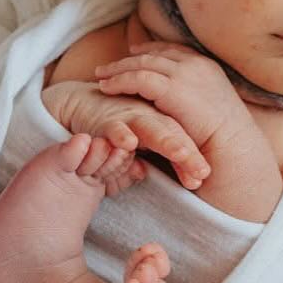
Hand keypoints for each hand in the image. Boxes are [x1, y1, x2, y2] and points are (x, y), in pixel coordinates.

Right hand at [41, 80, 211, 189]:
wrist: (79, 104)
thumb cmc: (111, 130)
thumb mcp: (130, 153)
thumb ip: (136, 165)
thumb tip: (142, 173)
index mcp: (162, 126)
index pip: (183, 144)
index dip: (193, 161)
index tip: (202, 179)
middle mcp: (149, 119)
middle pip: (174, 134)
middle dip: (189, 153)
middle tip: (203, 171)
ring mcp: (128, 117)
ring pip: (150, 128)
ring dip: (166, 141)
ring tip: (181, 154)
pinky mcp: (105, 119)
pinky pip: (114, 127)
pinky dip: (120, 134)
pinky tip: (128, 144)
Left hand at [92, 41, 254, 151]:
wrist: (234, 148)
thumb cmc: (225, 139)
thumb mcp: (211, 108)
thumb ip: (194, 97)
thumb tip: (183, 101)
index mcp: (206, 66)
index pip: (172, 51)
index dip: (150, 51)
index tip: (134, 53)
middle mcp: (195, 64)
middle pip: (154, 54)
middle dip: (129, 58)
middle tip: (108, 66)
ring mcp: (184, 73)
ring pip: (142, 63)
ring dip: (118, 69)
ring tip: (100, 76)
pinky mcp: (172, 88)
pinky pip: (137, 78)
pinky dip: (119, 81)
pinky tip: (106, 88)